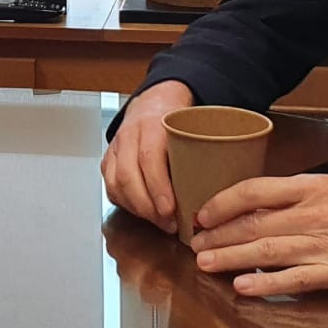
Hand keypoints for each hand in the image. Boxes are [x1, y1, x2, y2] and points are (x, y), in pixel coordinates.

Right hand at [100, 81, 195, 232]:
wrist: (153, 103)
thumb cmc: (177, 120)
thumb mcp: (192, 128)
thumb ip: (201, 153)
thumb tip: (219, 189)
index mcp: (151, 124)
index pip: (149, 157)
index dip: (158, 187)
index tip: (171, 210)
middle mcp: (128, 135)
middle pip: (128, 176)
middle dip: (147, 207)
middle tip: (169, 223)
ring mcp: (115, 148)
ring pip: (116, 185)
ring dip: (137, 209)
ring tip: (160, 222)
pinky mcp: (108, 160)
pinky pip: (111, 188)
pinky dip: (127, 205)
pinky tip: (144, 213)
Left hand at [188, 175, 327, 296]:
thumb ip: (302, 196)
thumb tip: (262, 205)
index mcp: (314, 187)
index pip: (255, 190)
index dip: (222, 202)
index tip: (203, 213)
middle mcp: (315, 213)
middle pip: (253, 223)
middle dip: (218, 235)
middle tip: (193, 244)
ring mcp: (327, 244)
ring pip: (266, 251)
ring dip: (230, 258)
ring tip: (204, 263)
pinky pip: (295, 279)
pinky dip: (266, 284)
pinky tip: (243, 288)